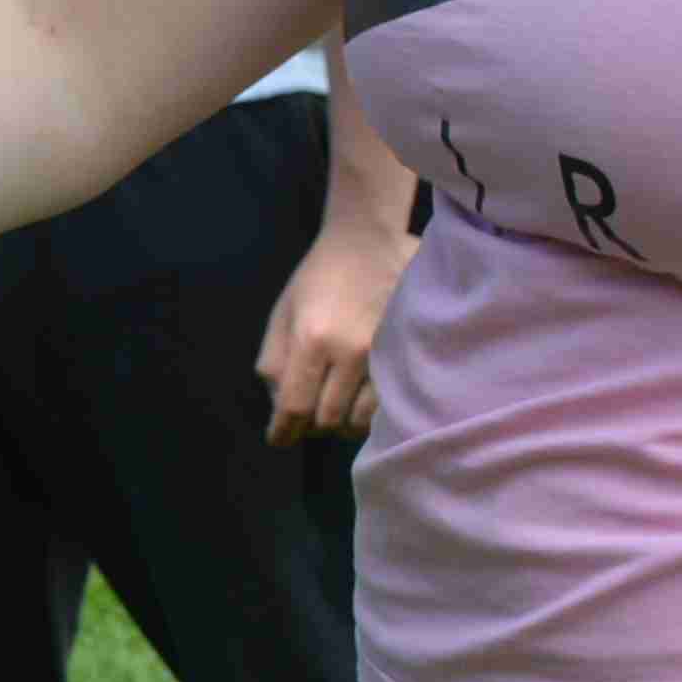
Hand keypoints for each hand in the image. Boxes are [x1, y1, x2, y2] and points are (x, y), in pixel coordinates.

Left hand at [256, 213, 413, 444]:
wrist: (369, 242)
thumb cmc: (318, 278)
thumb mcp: (282, 314)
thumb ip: (274, 362)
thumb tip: (280, 410)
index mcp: (312, 338)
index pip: (295, 405)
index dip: (284, 430)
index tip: (279, 439)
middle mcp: (351, 350)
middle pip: (327, 419)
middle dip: (312, 425)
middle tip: (307, 418)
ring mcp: (385, 354)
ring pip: (360, 420)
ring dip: (342, 422)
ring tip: (335, 406)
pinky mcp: (407, 354)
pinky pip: (387, 406)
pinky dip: (369, 413)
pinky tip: (360, 401)